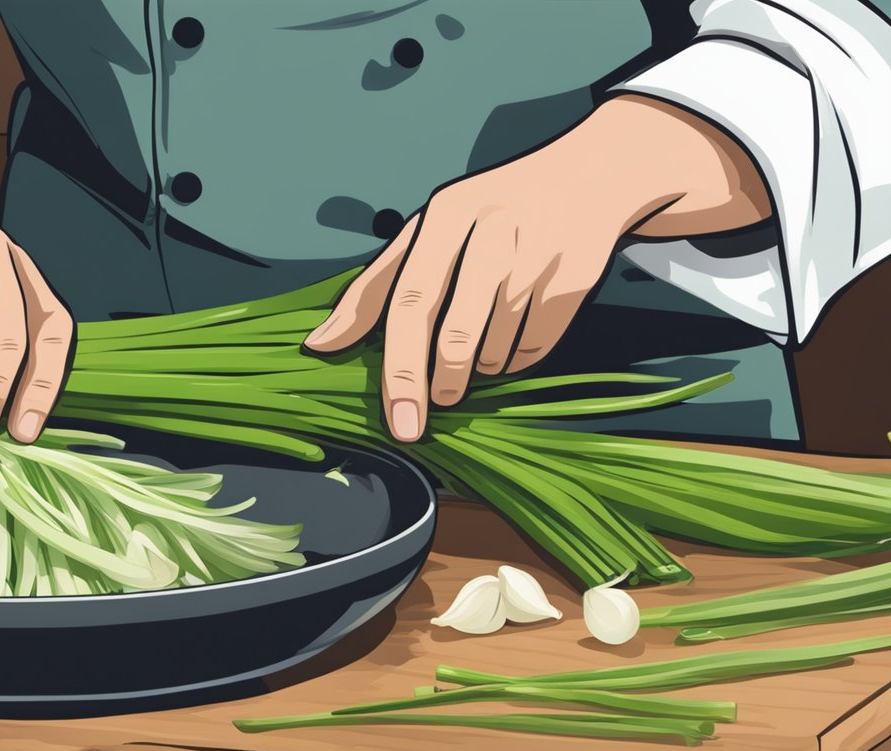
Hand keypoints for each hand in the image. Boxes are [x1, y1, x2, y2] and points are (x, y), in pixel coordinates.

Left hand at [304, 95, 770, 441]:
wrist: (589, 174)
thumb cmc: (488, 213)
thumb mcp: (426, 233)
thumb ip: (371, 289)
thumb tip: (318, 344)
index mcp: (445, 214)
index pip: (410, 303)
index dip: (400, 369)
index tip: (399, 420)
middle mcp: (492, 229)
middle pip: (455, 334)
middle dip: (442, 383)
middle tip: (439, 401)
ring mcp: (538, 252)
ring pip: (498, 348)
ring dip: (483, 370)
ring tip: (479, 352)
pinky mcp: (577, 275)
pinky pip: (537, 348)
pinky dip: (518, 360)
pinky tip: (510, 343)